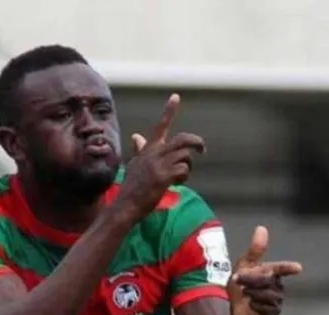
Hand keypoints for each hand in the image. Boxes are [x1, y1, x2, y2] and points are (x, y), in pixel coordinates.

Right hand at [113, 94, 205, 220]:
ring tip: (181, 176)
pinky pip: (184, 170)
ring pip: (185, 156)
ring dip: (188, 167)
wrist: (126, 204)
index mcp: (149, 149)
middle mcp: (154, 153)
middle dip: (196, 142)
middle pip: (182, 139)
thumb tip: (136, 136)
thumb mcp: (135, 164)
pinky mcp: (163, 177)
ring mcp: (159, 165)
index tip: (176, 96)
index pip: (161, 126)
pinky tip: (176, 184)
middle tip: (203, 150)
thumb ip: (139, 149)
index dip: (169, 110)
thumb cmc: (132, 186)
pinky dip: (184, 177)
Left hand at [228, 226, 302, 314]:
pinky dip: (255, 306)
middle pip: (267, 279)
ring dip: (251, 294)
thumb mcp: (244, 265)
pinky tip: (252, 306)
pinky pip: (266, 307)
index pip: (281, 268)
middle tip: (239, 281)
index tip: (298, 268)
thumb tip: (262, 228)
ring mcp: (277, 299)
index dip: (288, 267)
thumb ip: (255, 249)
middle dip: (250, 279)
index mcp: (271, 271)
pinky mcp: (274, 312)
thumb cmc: (240, 286)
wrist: (235, 310)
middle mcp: (277, 284)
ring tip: (246, 295)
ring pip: (266, 293)